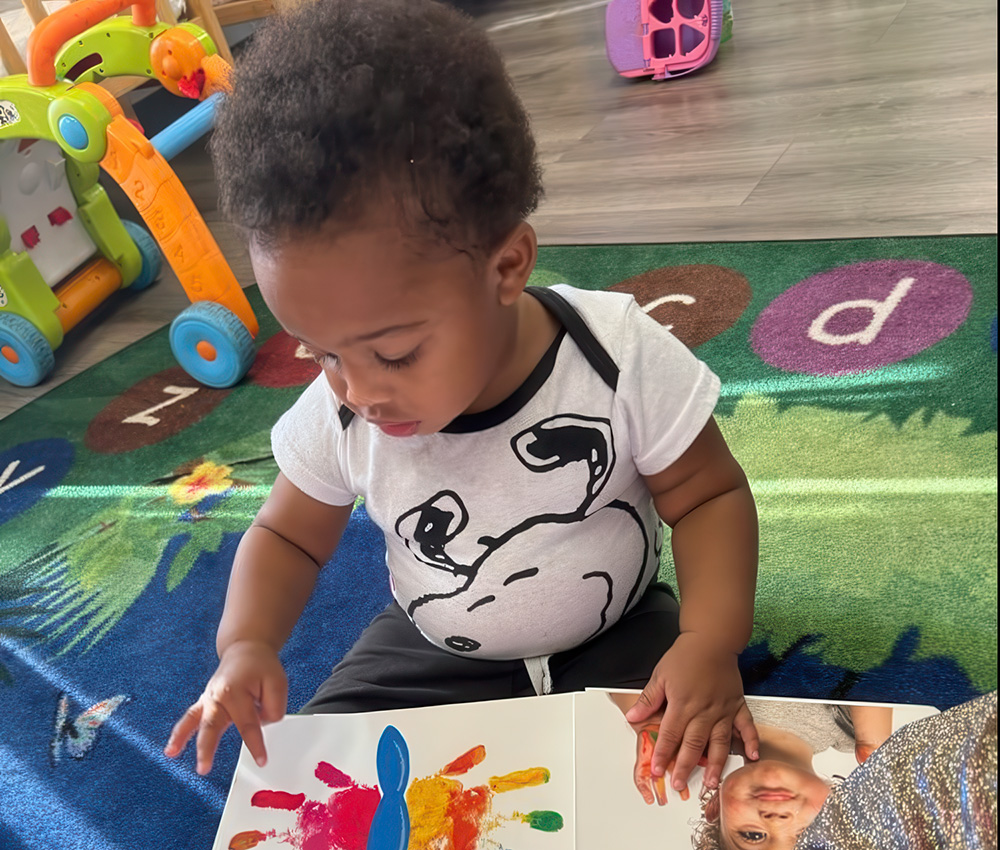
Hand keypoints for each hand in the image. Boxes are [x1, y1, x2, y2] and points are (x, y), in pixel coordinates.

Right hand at [163, 640, 286, 774]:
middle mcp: (218, 695)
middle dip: (207, 748)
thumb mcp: (278, 683)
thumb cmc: (261, 665)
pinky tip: (171, 750)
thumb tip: (260, 726)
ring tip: (172, 754)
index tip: (262, 761)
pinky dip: (179, 734)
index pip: (247, 724)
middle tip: (204, 767)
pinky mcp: (205, 703)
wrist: (246, 649)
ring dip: (182, 739)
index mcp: (236, 691)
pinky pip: (189, 719)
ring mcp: (209, 699)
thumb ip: (273, 708)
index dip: (255, 745)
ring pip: (194, 721)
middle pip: (211, 725)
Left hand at [625, 633, 758, 791]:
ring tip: (711, 783)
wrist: (712, 640)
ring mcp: (723, 710)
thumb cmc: (685, 655)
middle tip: (679, 784)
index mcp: (683, 703)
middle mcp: (704, 711)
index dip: (663, 754)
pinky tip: (751, 756)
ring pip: (719, 742)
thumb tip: (632, 717)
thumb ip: (648, 699)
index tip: (657, 770)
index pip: (670, 734)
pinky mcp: (737, 705)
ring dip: (715, 764)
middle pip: (693, 744)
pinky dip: (750, 741)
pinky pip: (746, 726)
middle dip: (685, 766)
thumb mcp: (661, 675)